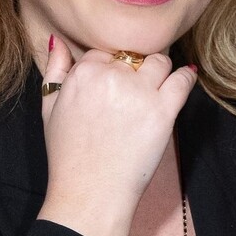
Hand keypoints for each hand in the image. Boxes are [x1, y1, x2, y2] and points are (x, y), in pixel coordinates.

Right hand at [36, 35, 197, 235]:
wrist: (90, 194)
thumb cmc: (68, 155)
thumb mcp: (49, 108)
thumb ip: (54, 70)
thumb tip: (59, 42)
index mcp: (84, 73)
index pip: (105, 51)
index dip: (111, 66)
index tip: (115, 83)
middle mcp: (112, 77)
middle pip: (133, 55)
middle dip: (134, 68)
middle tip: (135, 88)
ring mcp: (140, 92)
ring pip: (160, 61)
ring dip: (160, 70)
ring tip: (156, 86)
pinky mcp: (163, 111)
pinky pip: (182, 80)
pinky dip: (186, 76)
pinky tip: (186, 77)